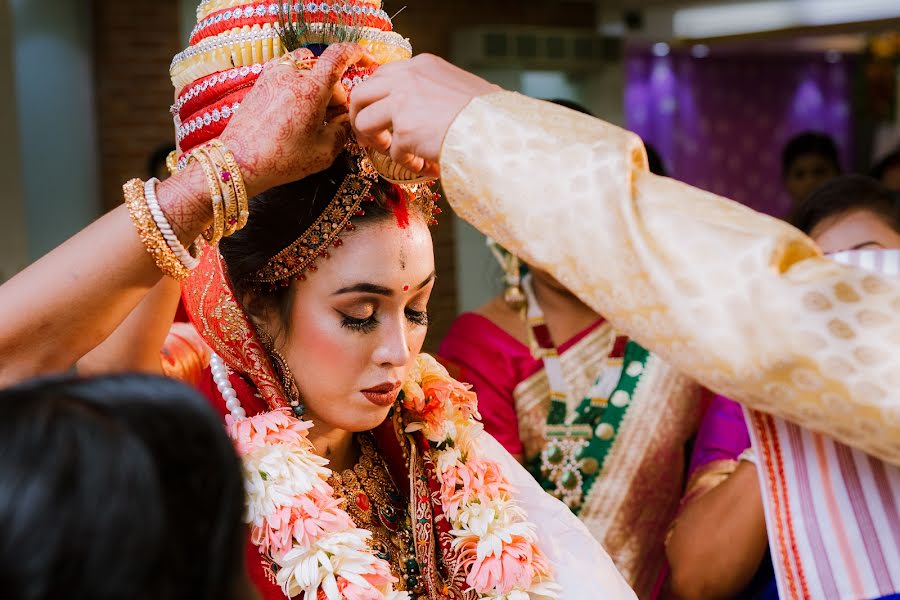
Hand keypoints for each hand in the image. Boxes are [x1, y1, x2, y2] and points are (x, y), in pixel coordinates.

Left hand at [220, 43, 367, 196]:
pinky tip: (297, 112)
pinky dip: (299, 87)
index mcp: (311, 89)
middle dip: (335, 93)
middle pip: (325, 73)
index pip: (338, 56)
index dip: (357, 54)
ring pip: (307, 71)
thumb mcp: (323, 152)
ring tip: (314, 116)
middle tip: (334, 120)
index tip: (366, 60)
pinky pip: (288, 75)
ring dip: (317, 88)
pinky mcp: (261, 83)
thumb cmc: (280, 160)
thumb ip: (343, 131)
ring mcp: (273, 76)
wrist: (238, 162)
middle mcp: (291, 75)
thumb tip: (349, 120)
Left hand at [349, 54, 499, 177]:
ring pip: (364, 121)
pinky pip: (392, 152)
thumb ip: (433, 91)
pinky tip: (423, 165)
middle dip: (360, 117)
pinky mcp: (404, 130)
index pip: (381, 76)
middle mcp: (407, 78)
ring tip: (391, 151)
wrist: (499, 128)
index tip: (380, 115)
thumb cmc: (489, 113)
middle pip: (361, 94)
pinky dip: (405, 163)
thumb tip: (421, 109)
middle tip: (371, 136)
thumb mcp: (459, 87)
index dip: (376, 99)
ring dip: (373, 140)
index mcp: (421, 66)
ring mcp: (402, 103)